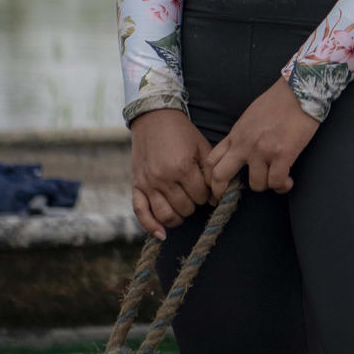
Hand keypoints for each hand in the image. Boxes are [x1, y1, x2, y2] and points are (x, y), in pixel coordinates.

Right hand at [128, 108, 214, 240]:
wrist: (154, 119)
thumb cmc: (182, 133)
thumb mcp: (202, 147)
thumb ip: (211, 171)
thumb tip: (218, 194)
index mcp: (182, 167)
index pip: (201, 196)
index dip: (208, 196)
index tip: (209, 191)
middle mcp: (163, 178)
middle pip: (185, 207)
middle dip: (194, 204)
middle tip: (196, 196)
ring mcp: (148, 183)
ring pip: (166, 215)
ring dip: (179, 217)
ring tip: (184, 209)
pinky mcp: (136, 186)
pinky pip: (141, 212)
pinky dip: (151, 226)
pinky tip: (162, 234)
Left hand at [207, 76, 320, 198]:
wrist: (298, 92)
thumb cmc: (278, 101)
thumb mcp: (249, 117)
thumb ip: (242, 135)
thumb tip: (240, 151)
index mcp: (236, 135)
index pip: (212, 160)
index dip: (210, 179)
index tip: (216, 188)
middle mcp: (244, 144)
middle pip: (220, 176)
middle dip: (221, 192)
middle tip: (228, 200)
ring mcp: (262, 150)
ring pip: (256, 184)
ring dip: (266, 186)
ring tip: (276, 181)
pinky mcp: (282, 154)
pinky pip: (276, 182)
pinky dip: (282, 186)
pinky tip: (288, 182)